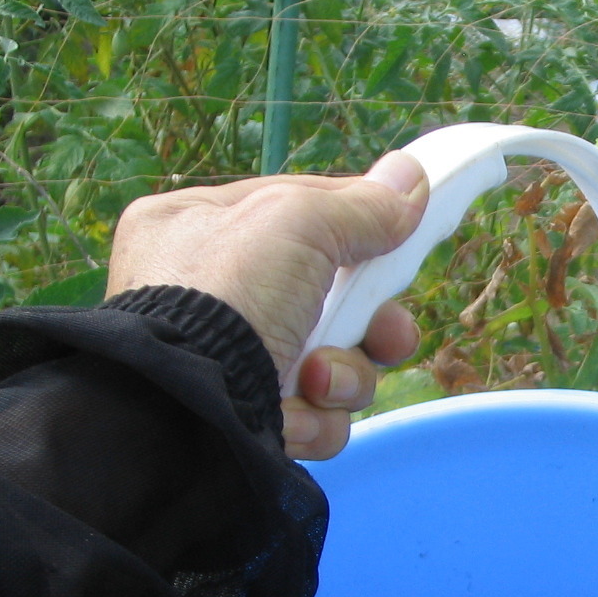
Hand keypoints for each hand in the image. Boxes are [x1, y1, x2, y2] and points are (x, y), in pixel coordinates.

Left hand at [105, 153, 428, 459]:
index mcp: (198, 228)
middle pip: (330, 298)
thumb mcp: (299, 222)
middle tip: (383, 335)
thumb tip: (413, 176)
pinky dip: (314, 420)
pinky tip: (290, 416)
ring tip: (317, 382)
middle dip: (369, 323)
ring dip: (344, 376)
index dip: (356, 225)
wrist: (184, 405)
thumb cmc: (229, 293)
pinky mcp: (246, 418)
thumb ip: (363, 204)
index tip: (404, 233)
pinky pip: (314, 416)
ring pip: (333, 364)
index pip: (298, 214)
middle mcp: (209, 295)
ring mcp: (227, 362)